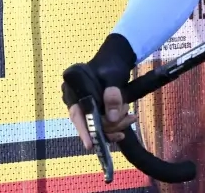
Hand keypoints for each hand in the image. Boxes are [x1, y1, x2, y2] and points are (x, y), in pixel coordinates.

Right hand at [62, 35, 137, 149]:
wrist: (117, 59)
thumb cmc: (112, 64)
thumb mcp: (114, 76)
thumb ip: (112, 94)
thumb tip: (112, 118)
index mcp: (73, 88)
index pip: (76, 113)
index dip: (84, 130)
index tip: (91, 145)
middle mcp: (74, 100)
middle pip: (89, 122)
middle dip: (110, 125)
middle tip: (128, 118)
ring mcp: (84, 106)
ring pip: (98, 125)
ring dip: (116, 125)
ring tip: (131, 116)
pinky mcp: (94, 110)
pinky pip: (103, 123)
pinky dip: (116, 124)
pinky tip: (128, 120)